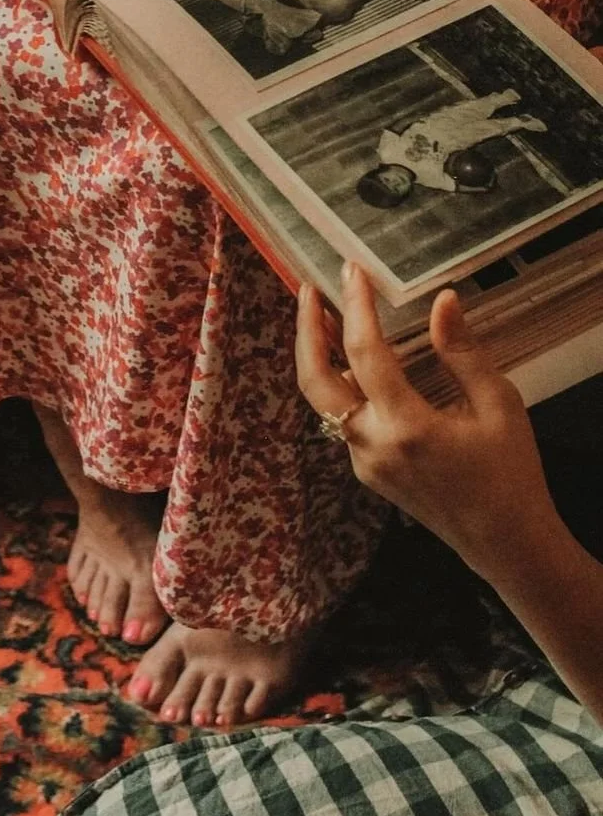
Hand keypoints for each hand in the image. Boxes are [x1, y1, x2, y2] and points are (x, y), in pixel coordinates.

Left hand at [295, 265, 557, 578]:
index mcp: (408, 426)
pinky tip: (351, 359)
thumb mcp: (499, 405)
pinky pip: (341, 419)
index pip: (365, 353)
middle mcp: (373, 445)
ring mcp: (363, 462)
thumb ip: (463, 352)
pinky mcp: (366, 472)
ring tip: (322, 315)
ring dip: (317, 355)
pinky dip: (338, 382)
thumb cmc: (510, 472)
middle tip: (309, 289)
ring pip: (322, 400)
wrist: (505, 544)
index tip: (353, 271)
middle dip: (306, 330)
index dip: (355, 306)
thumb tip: (443, 300)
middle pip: (315, 379)